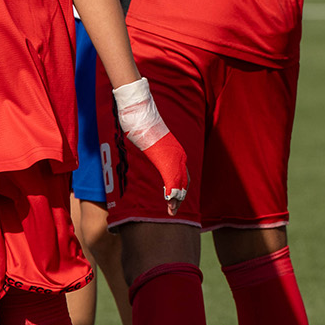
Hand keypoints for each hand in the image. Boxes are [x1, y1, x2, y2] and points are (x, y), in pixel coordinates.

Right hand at [113, 76, 187, 213]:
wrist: (140, 112)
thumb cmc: (143, 125)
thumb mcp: (150, 142)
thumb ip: (152, 150)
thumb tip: (147, 155)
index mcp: (176, 151)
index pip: (183, 175)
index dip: (180, 189)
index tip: (175, 202)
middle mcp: (179, 154)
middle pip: (184, 181)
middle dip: (180, 198)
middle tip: (173, 212)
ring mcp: (174, 156)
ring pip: (180, 182)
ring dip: (176, 198)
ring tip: (172, 211)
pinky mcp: (165, 157)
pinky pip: (171, 178)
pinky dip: (172, 191)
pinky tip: (169, 201)